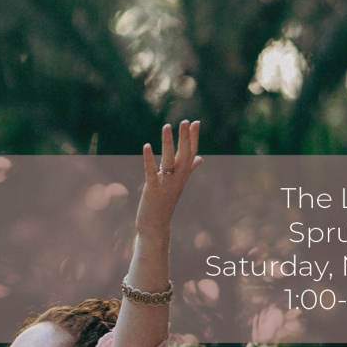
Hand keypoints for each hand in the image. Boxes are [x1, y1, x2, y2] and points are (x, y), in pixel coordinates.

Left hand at [136, 121, 202, 236]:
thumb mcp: (179, 184)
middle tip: (186, 120)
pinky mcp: (153, 188)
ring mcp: (166, 183)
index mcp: (183, 175)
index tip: (196, 122)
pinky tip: (146, 145)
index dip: (194, 138)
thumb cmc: (165, 203)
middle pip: (184, 154)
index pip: (192, 153)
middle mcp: (178, 178)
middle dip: (185, 137)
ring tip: (167, 126)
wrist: (156, 226)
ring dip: (168, 142)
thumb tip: (200, 158)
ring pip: (169, 159)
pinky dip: (149, 158)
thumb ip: (189, 169)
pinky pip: (151, 171)